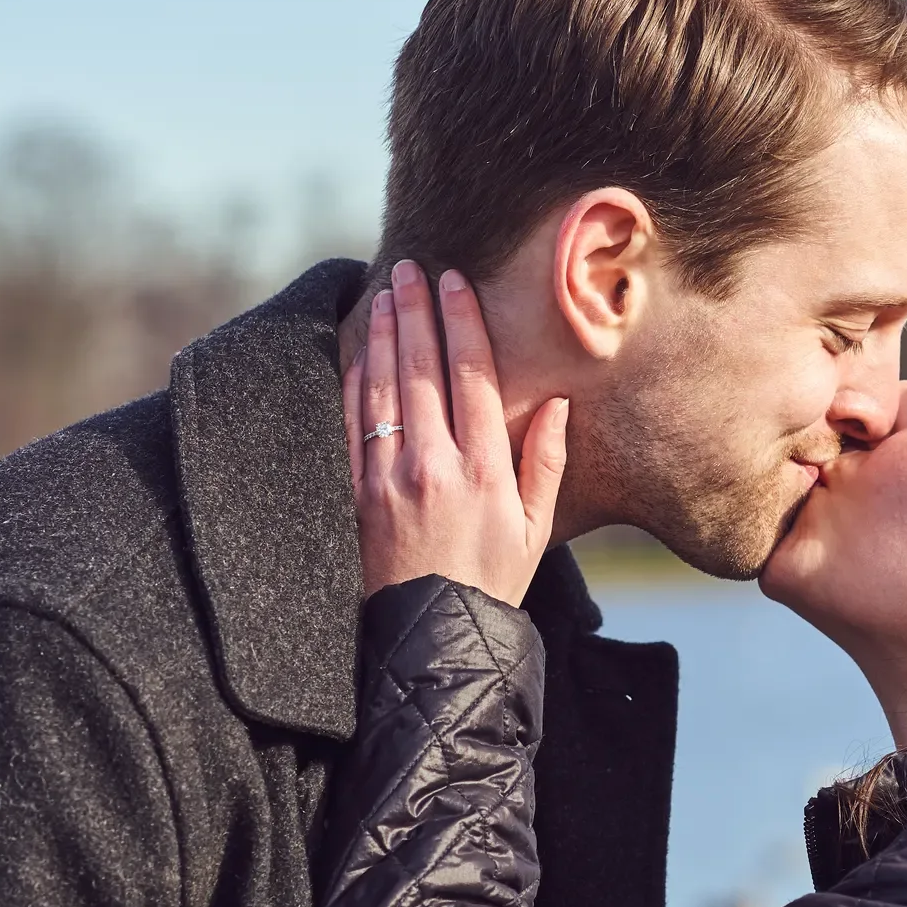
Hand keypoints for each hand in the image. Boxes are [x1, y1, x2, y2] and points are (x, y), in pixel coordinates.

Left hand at [346, 261, 568, 605]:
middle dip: (416, 311)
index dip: (462, 322)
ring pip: (382, 388)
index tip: (455, 282)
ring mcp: (388, 479)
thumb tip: (555, 403)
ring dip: (382, 334)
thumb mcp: (535, 528)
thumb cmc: (492, 583)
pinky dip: (354, 381)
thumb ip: (545, 463)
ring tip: (384, 293)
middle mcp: (433, 467)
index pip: (472, 376)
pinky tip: (357, 351)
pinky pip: (352, 423)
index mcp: (484, 471)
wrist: (431, 640)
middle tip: (411, 267)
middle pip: (421, 369)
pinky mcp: (357, 494)